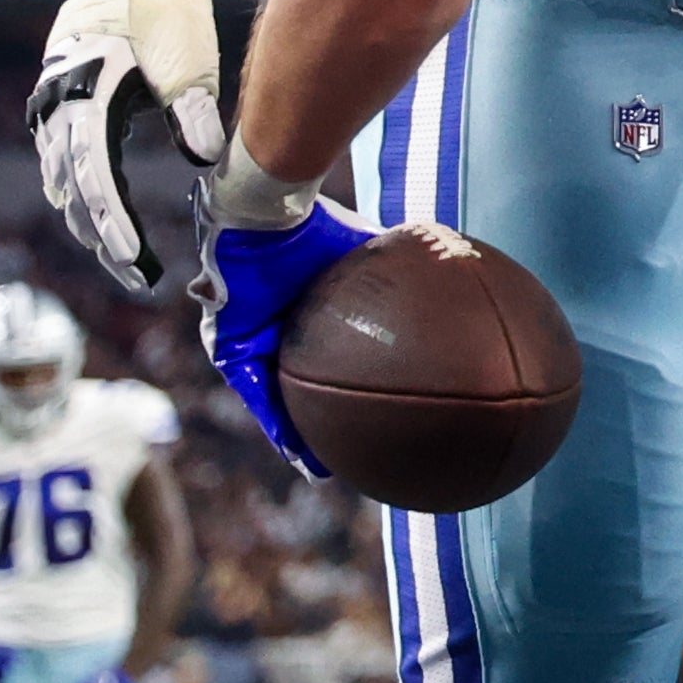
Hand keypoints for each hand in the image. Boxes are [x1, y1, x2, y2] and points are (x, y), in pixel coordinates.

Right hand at [35, 0, 225, 298]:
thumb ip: (190, 102)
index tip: (134, 262)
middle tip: (135, 278)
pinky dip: (80, 194)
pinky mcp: (61, 101)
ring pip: (62, 179)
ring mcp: (52, 101)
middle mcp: (57, 102)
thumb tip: (202, 157)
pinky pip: (63, 161)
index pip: (94, 176)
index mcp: (84, 91)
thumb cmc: (163, 1)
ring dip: (87, 220)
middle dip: (100, 237)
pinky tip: (97, 220)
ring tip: (120, 260)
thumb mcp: (185, 47)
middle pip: (72, 189)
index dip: (112, 225)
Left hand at [200, 204, 379, 480]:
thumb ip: (401, 265)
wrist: (266, 211)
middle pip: (300, 386)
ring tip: (321, 470)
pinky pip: (255, 395)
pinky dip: (277, 424)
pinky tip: (300, 455)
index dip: (346, 385)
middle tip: (347, 451)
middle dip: (320, 421)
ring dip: (296, 436)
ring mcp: (248, 340)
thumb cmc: (315, 223)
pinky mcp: (229, 347)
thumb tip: (453, 268)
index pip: (325, 358)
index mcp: (303, 311)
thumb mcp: (368, 248)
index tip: (368, 410)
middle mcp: (274, 329)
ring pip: (276, 400)